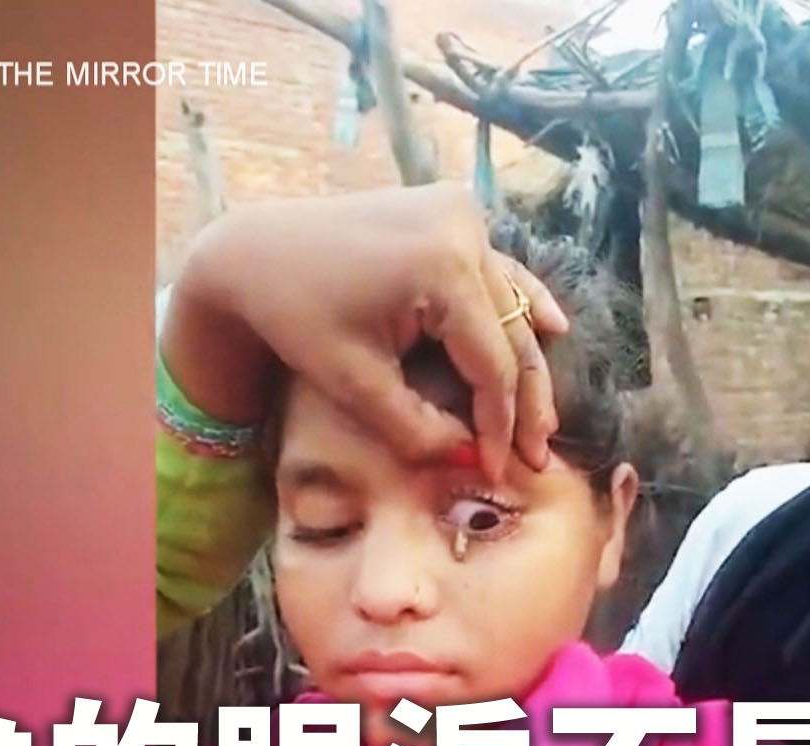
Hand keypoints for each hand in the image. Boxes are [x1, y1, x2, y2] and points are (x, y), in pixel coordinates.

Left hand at [162, 182, 568, 482]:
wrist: (254, 251)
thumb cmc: (294, 316)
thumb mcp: (352, 383)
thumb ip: (416, 428)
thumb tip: (471, 457)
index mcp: (444, 267)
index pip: (491, 364)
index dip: (498, 425)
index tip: (498, 470)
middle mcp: (465, 230)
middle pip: (510, 334)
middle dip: (522, 401)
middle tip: (537, 457)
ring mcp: (460, 214)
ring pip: (509, 304)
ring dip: (526, 359)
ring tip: (545, 417)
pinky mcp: (451, 212)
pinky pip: (496, 269)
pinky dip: (520, 301)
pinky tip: (555, 327)